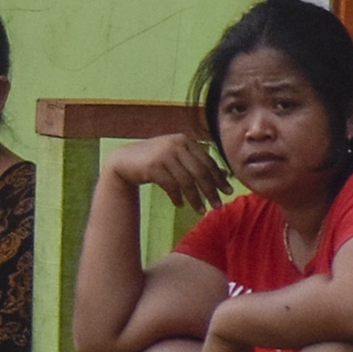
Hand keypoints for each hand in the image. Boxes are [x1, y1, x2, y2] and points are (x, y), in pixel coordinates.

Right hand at [110, 131, 231, 214]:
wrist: (124, 160)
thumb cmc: (155, 160)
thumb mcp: (177, 157)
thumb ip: (197, 162)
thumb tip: (224, 174)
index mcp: (184, 140)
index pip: (208, 161)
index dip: (219, 178)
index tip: (228, 192)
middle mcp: (175, 145)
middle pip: (200, 172)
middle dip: (211, 191)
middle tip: (218, 206)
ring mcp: (163, 155)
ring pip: (187, 182)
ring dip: (196, 199)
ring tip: (201, 211)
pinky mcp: (152, 166)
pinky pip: (171, 186)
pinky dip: (178, 197)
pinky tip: (181, 204)